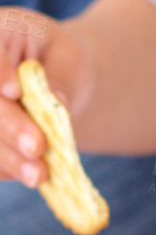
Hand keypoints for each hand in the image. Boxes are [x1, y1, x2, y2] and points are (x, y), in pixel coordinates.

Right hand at [0, 8, 94, 186]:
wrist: (52, 82)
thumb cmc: (61, 62)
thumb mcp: (71, 60)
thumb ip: (61, 78)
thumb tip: (54, 101)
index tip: (15, 91)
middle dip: (8, 126)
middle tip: (38, 147)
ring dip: (5, 157)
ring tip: (38, 174)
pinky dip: (4, 166)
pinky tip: (27, 174)